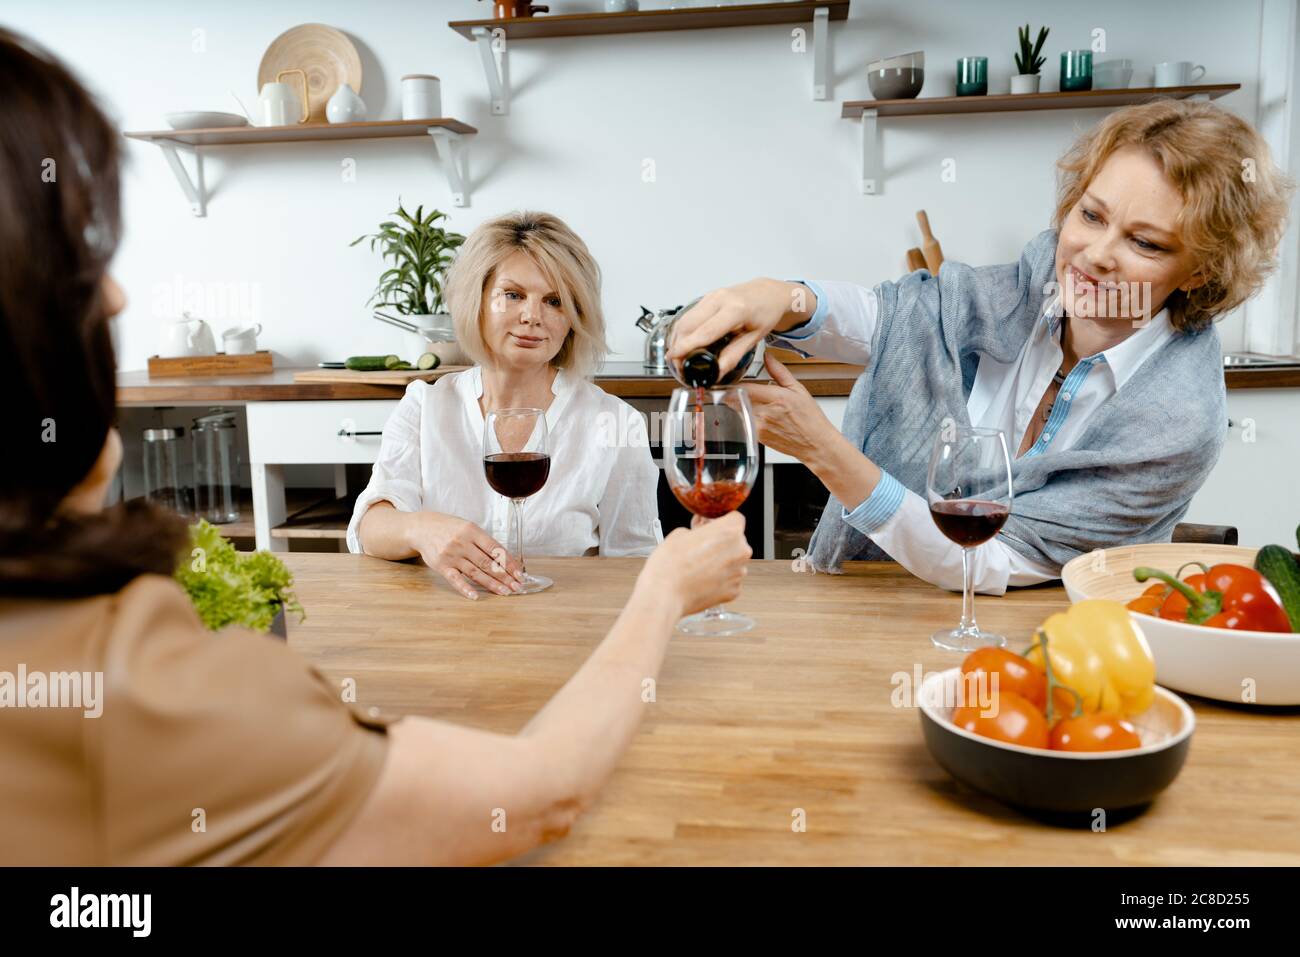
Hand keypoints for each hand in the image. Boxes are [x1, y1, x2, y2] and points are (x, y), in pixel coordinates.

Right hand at [407, 512, 526, 599]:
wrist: (422, 528)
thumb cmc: (450, 528)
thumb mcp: (468, 527)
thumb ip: (484, 542)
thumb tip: (506, 559)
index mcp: (472, 531)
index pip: (495, 549)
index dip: (509, 562)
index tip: (519, 574)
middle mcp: (463, 542)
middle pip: (487, 563)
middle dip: (504, 576)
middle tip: (517, 587)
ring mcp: (451, 555)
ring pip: (475, 572)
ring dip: (492, 584)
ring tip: (505, 592)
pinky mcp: (441, 566)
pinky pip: (455, 579)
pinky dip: (465, 588)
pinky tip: (475, 596)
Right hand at [637, 512, 751, 616]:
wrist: (664, 595)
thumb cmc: (670, 565)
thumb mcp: (680, 533)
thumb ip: (699, 531)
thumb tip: (701, 535)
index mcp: (730, 531)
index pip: (735, 518)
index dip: (721, 521)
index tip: (712, 526)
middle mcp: (740, 551)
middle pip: (736, 541)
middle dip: (722, 542)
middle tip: (702, 547)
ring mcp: (738, 573)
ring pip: (734, 561)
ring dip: (721, 562)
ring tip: (699, 566)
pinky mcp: (734, 591)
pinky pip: (730, 580)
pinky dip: (719, 579)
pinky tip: (702, 580)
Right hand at [666, 278, 803, 379]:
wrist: (769, 292)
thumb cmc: (766, 312)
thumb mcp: (754, 338)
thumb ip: (734, 355)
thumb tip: (717, 372)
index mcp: (736, 310)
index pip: (705, 331)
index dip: (687, 346)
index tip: (676, 358)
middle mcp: (721, 299)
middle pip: (688, 324)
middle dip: (678, 346)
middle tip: (678, 364)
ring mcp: (712, 296)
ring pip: (684, 319)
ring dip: (677, 338)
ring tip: (679, 357)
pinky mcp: (707, 297)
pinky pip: (688, 314)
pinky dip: (682, 330)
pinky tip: (684, 343)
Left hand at [739, 353, 837, 462]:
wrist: (815, 443)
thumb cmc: (810, 419)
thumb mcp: (798, 389)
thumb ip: (779, 372)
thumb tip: (768, 357)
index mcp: (776, 398)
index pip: (745, 388)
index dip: (737, 383)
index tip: (735, 380)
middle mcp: (765, 413)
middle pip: (738, 400)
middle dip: (738, 394)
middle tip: (743, 391)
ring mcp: (760, 426)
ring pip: (739, 411)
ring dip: (742, 406)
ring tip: (756, 404)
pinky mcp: (758, 437)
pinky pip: (745, 422)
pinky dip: (748, 417)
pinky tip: (762, 416)